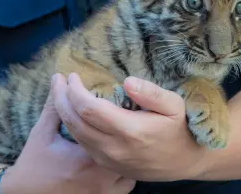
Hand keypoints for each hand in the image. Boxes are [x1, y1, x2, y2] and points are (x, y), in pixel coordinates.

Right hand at [1, 80, 135, 193]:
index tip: (103, 97)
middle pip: (124, 145)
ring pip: (130, 167)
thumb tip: (59, 79)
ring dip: (127, 151)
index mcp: (85, 156)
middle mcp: (100, 175)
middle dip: (124, 128)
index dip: (108, 108)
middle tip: (120, 114)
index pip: (104, 125)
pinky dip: (125, 172)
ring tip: (123, 136)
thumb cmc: (34, 162)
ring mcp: (105, 190)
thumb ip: (54, 106)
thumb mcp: (42, 132)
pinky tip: (119, 158)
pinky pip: (127, 184)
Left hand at [52, 73, 204, 181]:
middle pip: (75, 121)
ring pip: (75, 133)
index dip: (75, 90)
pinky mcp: (106, 164)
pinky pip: (81, 143)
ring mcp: (108, 158)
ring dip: (63, 111)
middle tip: (57, 80)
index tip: (72, 76)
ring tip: (59, 92)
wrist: (183, 162)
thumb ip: (151, 93)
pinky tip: (71, 112)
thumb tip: (127, 81)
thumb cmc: (179, 129)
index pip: (88, 108)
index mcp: (129, 130)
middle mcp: (113, 147)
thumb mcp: (174, 105)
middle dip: (61, 98)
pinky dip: (72, 125)